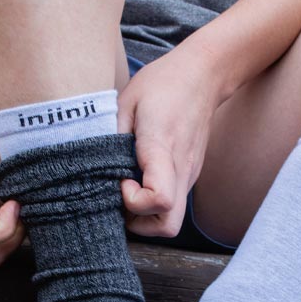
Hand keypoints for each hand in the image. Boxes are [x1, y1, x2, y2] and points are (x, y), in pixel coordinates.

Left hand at [117, 42, 225, 236]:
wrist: (204, 75)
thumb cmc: (163, 84)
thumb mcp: (126, 100)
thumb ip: (111, 135)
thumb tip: (96, 166)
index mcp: (163, 149)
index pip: (159, 200)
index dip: (133, 201)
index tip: (121, 179)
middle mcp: (181, 170)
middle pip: (168, 226)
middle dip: (140, 224)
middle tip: (122, 196)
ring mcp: (189, 175)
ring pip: (171, 219)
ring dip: (145, 215)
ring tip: (128, 186)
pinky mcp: (189, 175)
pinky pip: (173, 204)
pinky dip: (154, 203)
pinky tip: (140, 178)